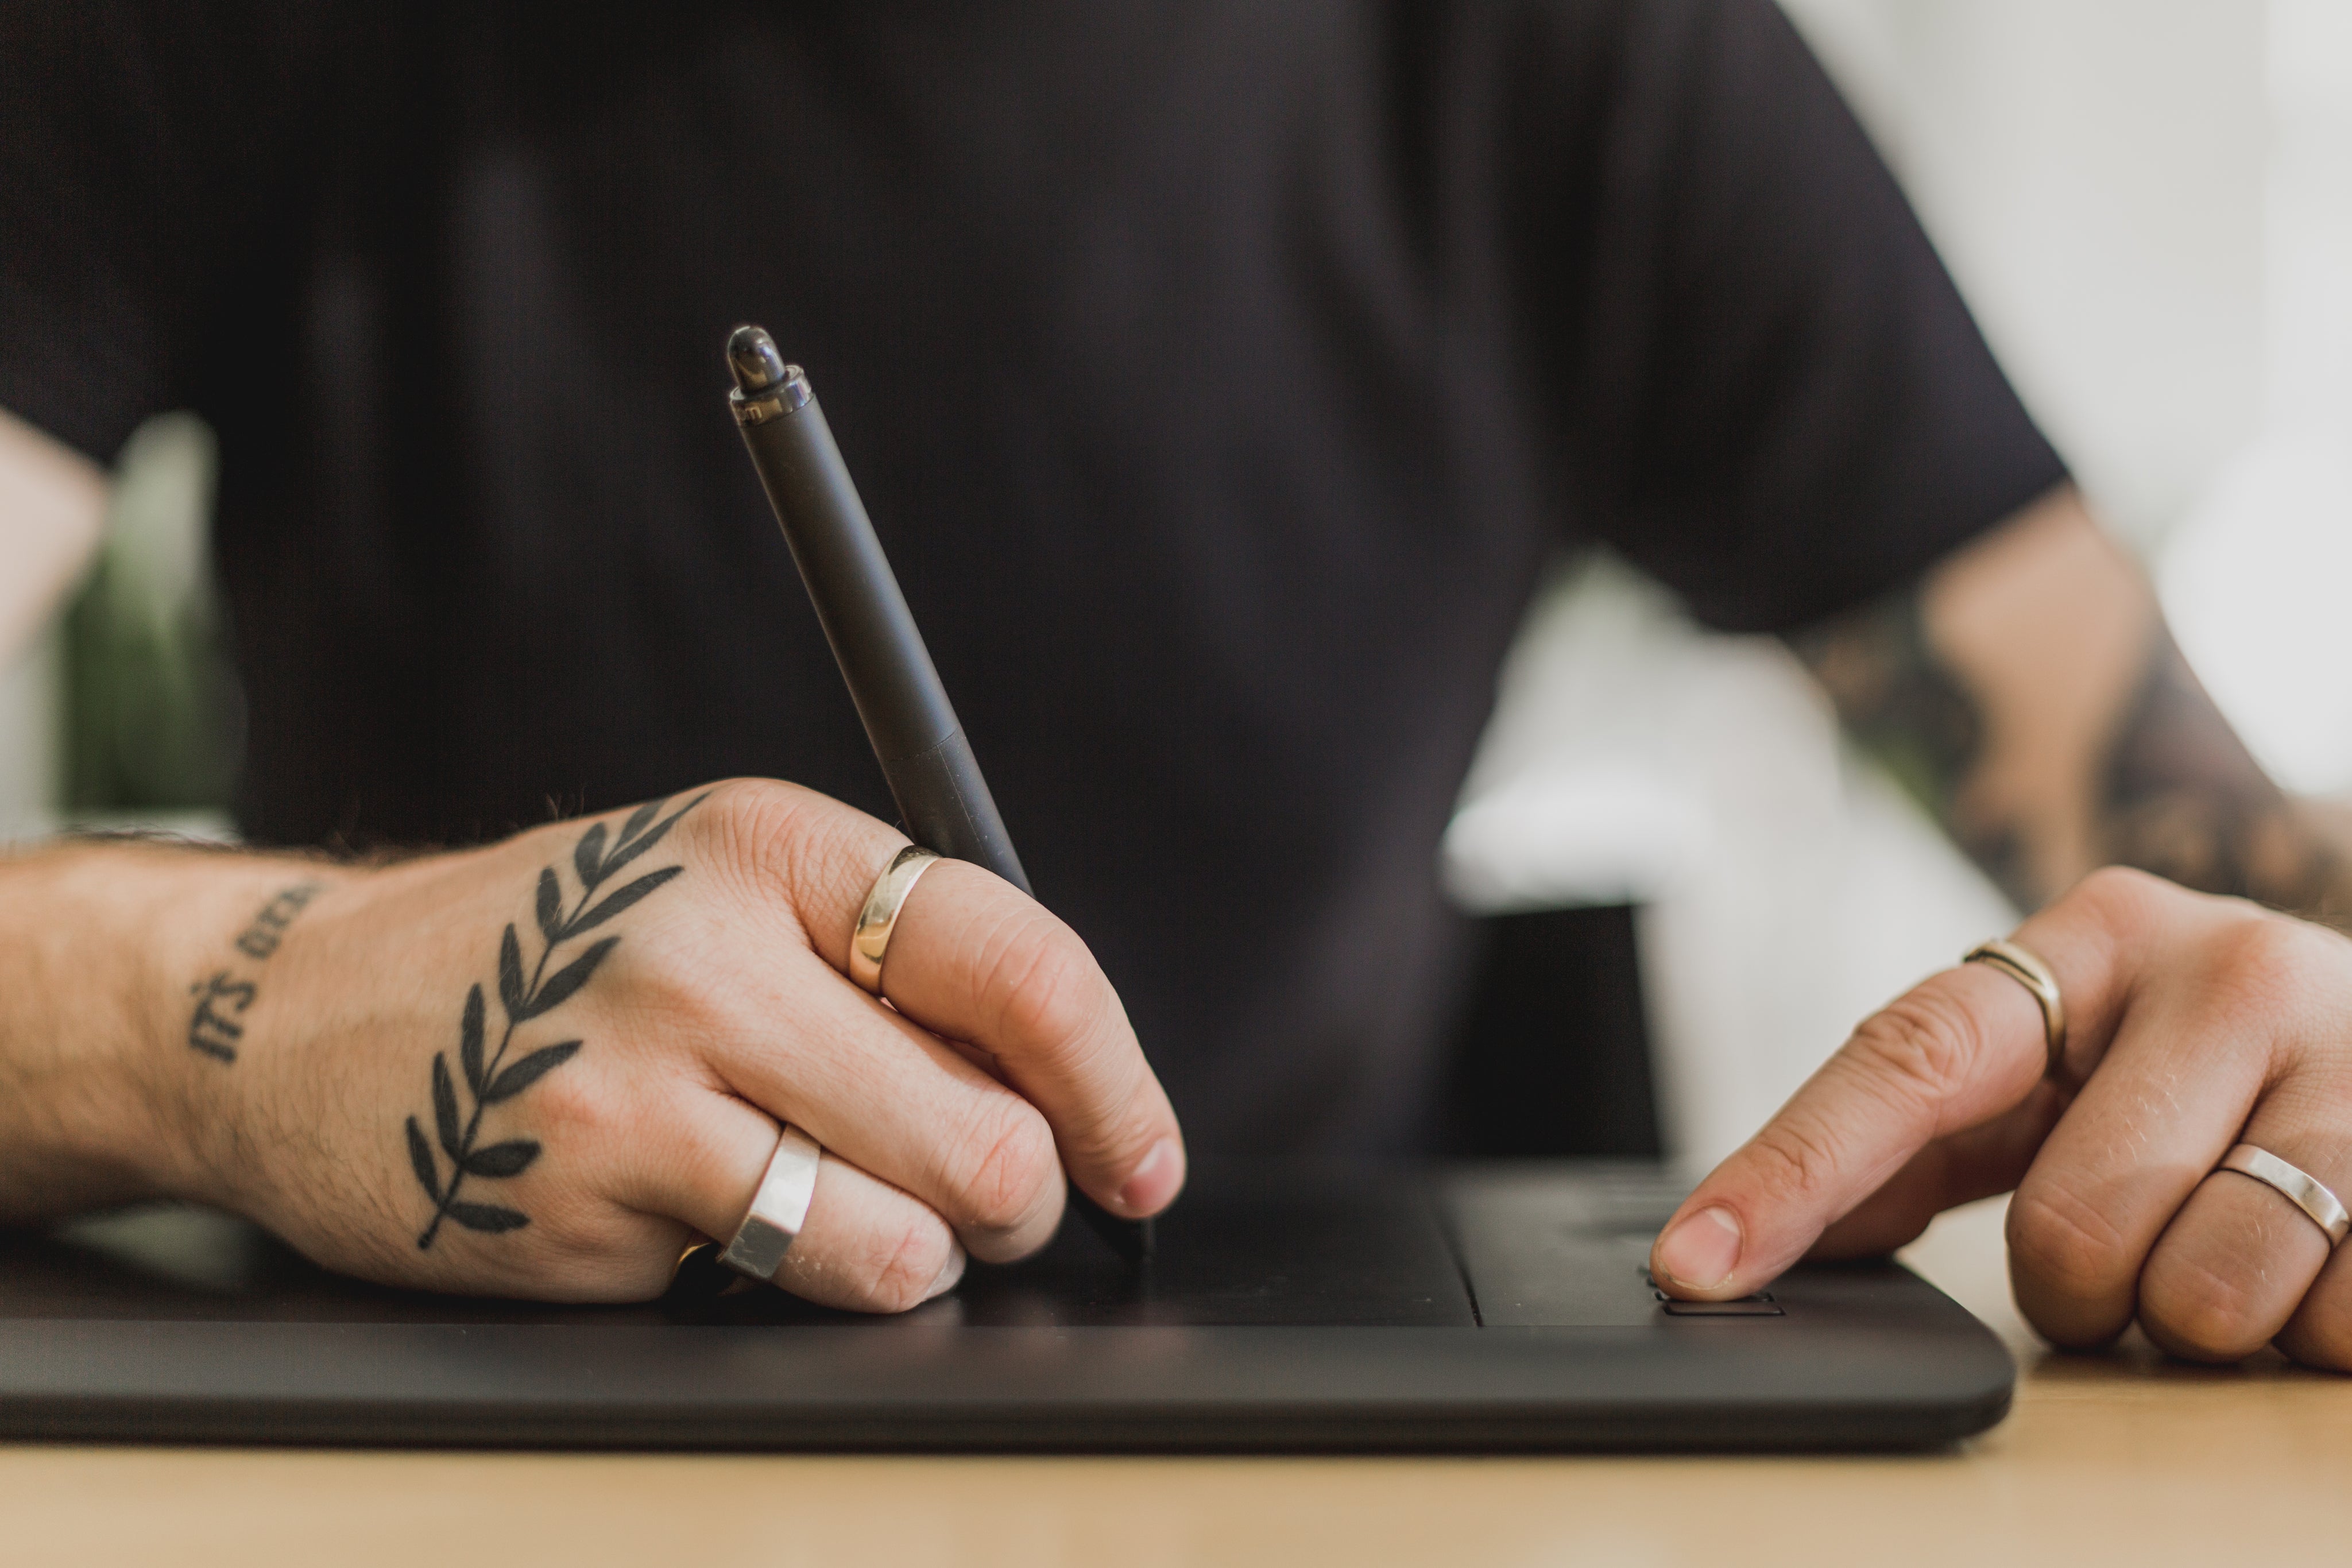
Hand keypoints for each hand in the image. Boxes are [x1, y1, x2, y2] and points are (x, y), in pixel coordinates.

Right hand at [151, 780, 1185, 1309]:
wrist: (290, 1010)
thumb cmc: (551, 953)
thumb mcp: (719, 886)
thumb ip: (885, 962)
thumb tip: (1071, 1090)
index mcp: (771, 846)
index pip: (1020, 964)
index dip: (1116, 1083)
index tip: (1144, 1156)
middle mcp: (708, 953)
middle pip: (985, 1134)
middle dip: (1016, 1198)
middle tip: (982, 1200)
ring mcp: (635, 1089)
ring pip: (902, 1240)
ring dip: (913, 1257)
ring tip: (848, 1213)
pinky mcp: (575, 1212)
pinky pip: (772, 1286)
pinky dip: (775, 1281)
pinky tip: (695, 1216)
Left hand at [1649, 867, 2351, 1369]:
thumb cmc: (2204, 1059)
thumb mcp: (2066, 1063)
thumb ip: (1921, 1138)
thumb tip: (1761, 1236)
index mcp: (2087, 939)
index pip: (1902, 1064)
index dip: (1790, 1174)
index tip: (1693, 1262)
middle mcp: (2217, 964)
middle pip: (2065, 1229)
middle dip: (2082, 1287)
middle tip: (2137, 1236)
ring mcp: (2346, 1049)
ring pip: (2202, 1295)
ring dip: (2198, 1315)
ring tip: (2235, 1238)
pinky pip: (2333, 1323)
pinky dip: (2313, 1324)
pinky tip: (2329, 1254)